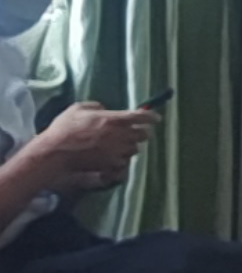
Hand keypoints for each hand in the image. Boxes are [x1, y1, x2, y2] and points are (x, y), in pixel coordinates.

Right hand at [25, 101, 152, 192]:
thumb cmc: (63, 129)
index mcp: (114, 120)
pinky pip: (124, 163)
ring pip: (134, 150)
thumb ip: (95, 106)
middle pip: (143, 135)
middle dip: (141, 133)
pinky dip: (120, 160)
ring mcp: (117, 152)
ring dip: (129, 147)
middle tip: (134, 133)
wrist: (53, 153)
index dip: (152, 117)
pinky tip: (110, 157)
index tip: (156, 118)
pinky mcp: (111, 166)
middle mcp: (120, 136)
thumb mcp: (77, 109)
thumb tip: (103, 108)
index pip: (142, 117)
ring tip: (117, 146)